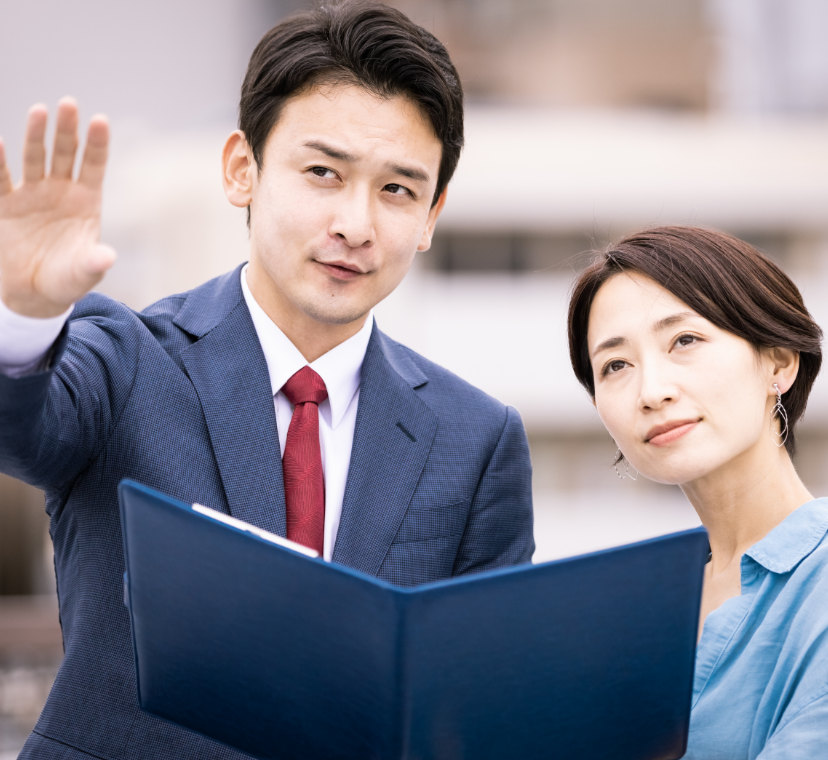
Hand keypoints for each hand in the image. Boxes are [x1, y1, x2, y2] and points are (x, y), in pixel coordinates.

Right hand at [0, 98, 115, 317]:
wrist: (36, 293)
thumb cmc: (68, 281)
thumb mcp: (84, 274)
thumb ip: (93, 263)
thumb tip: (107, 258)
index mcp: (87, 202)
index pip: (94, 166)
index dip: (98, 144)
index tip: (100, 120)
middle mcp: (61, 191)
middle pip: (65, 153)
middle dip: (67, 130)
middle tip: (68, 104)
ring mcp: (34, 194)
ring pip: (35, 158)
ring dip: (36, 135)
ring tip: (39, 110)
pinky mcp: (7, 205)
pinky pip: (0, 180)